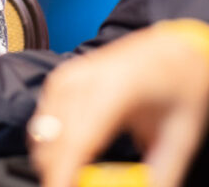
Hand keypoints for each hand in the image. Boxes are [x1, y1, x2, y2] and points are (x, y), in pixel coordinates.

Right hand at [29, 23, 208, 186]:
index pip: (77, 139)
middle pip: (51, 138)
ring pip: (41, 131)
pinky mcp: (60, 79)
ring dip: (53, 157)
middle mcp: (84, 79)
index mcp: (117, 89)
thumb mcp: (181, 132)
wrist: (171, 48)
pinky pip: (43, 119)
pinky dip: (51, 141)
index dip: (63, 172)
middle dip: (57, 171)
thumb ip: (161, 170)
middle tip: (78, 184)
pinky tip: (74, 150)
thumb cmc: (178, 81)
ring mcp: (68, 76)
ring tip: (82, 172)